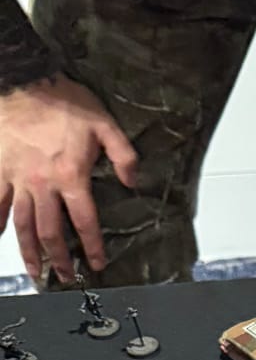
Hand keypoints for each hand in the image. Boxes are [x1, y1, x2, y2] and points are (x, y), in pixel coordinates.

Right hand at [0, 75, 137, 282]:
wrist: (24, 82)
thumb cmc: (65, 101)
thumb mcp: (105, 124)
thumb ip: (123, 155)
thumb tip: (134, 181)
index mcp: (71, 176)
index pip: (85, 221)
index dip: (92, 246)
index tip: (97, 263)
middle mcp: (43, 184)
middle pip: (50, 231)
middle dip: (60, 259)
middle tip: (66, 277)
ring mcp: (17, 179)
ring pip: (22, 225)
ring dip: (30, 251)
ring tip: (37, 271)